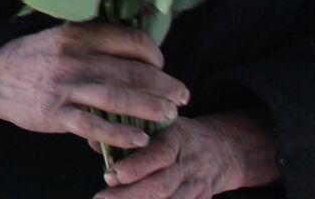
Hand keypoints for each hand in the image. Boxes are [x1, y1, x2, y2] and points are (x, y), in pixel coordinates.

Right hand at [0, 23, 189, 149]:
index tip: (162, 67)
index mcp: (79, 35)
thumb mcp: (60, 37)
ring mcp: (65, 86)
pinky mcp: (56, 113)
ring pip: (118, 97)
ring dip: (150, 107)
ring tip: (169, 115)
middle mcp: (75, 58)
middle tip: (181, 96)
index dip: (154, 55)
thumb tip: (130, 54)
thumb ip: (92, 43)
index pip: (130, 41)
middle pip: (132, 71)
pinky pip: (94, 125)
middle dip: (164, 85)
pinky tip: (139, 138)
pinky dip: (120, 133)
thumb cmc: (30, 57)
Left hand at [99, 112, 279, 197]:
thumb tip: (93, 142)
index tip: (110, 174)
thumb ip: (127, 131)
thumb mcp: (160, 124)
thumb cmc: (179, 135)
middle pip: (161, 186)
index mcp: (178, 138)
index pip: (159, 155)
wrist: (222, 151)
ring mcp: (196, 187)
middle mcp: (189, 164)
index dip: (135, 167)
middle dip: (128, 195)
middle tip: (101, 197)